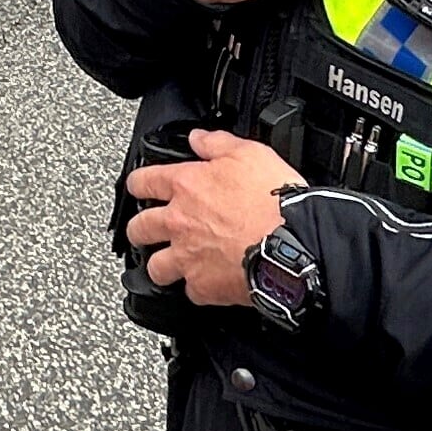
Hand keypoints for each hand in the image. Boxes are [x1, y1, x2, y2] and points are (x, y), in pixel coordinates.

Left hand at [124, 128, 302, 305]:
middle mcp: (179, 223)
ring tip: (170, 264)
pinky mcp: (204, 287)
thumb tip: (199, 138)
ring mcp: (188, 257)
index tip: (140, 188)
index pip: (142, 182)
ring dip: (161, 265)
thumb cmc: (273, 201)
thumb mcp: (249, 154)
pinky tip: (207, 282)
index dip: (138, 184)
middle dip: (139, 229)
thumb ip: (217, 144)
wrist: (293, 244)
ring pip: (155, 267)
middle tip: (147, 230)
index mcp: (187, 187)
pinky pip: (190, 292)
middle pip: (139, 228)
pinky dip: (198, 288)